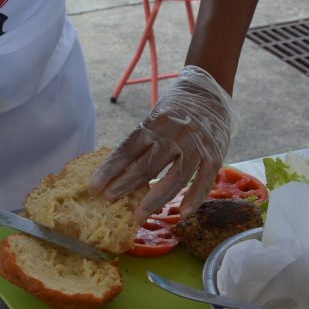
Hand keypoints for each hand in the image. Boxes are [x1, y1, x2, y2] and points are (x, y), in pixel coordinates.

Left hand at [88, 65, 239, 218]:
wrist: (210, 94)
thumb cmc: (176, 110)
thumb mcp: (155, 117)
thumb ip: (142, 141)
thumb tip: (117, 170)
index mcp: (155, 122)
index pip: (128, 149)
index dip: (110, 169)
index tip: (94, 186)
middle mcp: (175, 134)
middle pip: (147, 164)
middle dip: (125, 184)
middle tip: (109, 200)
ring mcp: (196, 146)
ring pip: (174, 177)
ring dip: (154, 198)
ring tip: (138, 214)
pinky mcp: (214, 156)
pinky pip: (203, 181)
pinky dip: (193, 198)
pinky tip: (182, 213)